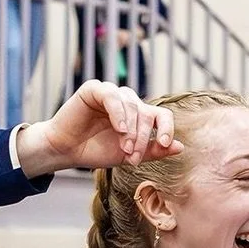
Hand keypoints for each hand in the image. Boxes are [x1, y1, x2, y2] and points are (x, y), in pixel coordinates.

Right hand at [15, 80, 183, 174]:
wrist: (67, 151)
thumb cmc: (97, 151)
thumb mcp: (130, 155)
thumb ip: (154, 151)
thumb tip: (181, 147)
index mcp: (139, 116)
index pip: (162, 115)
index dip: (167, 128)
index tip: (166, 143)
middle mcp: (128, 102)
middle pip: (147, 114)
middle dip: (143, 138)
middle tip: (133, 158)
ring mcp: (112, 94)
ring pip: (133, 105)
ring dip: (132, 130)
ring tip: (124, 148)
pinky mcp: (94, 89)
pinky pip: (113, 96)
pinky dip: (118, 113)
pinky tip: (119, 129)